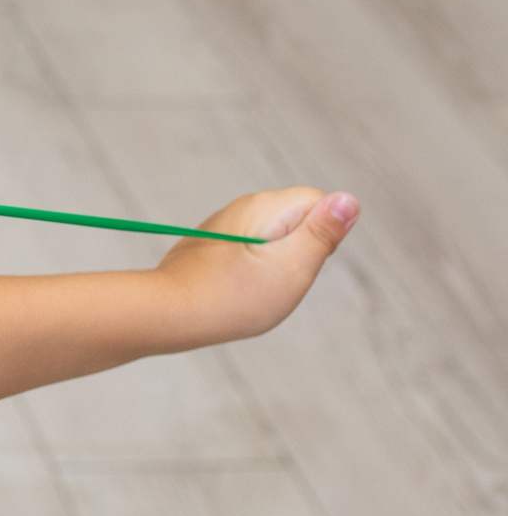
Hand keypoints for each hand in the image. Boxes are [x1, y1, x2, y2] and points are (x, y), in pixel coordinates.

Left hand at [155, 186, 359, 344]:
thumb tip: (348, 200)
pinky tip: (234, 293)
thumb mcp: (292, 267)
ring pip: (269, 239)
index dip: (322, 235)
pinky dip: (248, 272)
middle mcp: (241, 208)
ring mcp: (221, 227)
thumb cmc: (231, 297)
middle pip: (294, 220)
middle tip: (276, 280)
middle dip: (297, 250)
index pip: (318, 202)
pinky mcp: (208, 247)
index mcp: (265, 206)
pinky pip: (245, 253)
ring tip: (252, 289)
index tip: (299, 262)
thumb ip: (322, 233)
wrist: (166, 315)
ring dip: (272, 264)